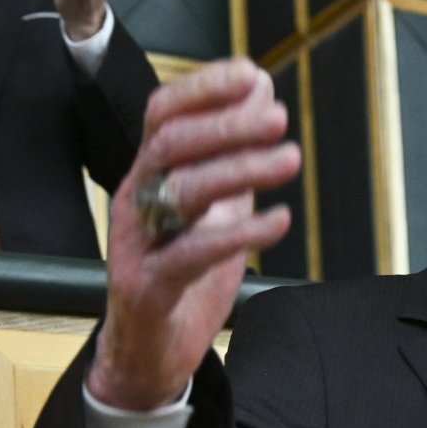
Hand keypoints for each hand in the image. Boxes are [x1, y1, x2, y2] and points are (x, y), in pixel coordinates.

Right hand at [85, 62, 301, 412]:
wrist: (148, 352)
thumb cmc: (181, 274)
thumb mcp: (215, 209)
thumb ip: (235, 157)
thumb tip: (263, 97)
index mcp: (148, 174)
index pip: (163, 113)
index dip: (204, 87)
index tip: (253, 75)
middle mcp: (136, 199)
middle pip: (172, 144)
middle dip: (227, 124)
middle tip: (279, 118)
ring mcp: (138, 242)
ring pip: (182, 192)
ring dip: (241, 170)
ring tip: (290, 159)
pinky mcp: (150, 285)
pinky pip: (193, 252)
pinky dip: (240, 233)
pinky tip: (278, 221)